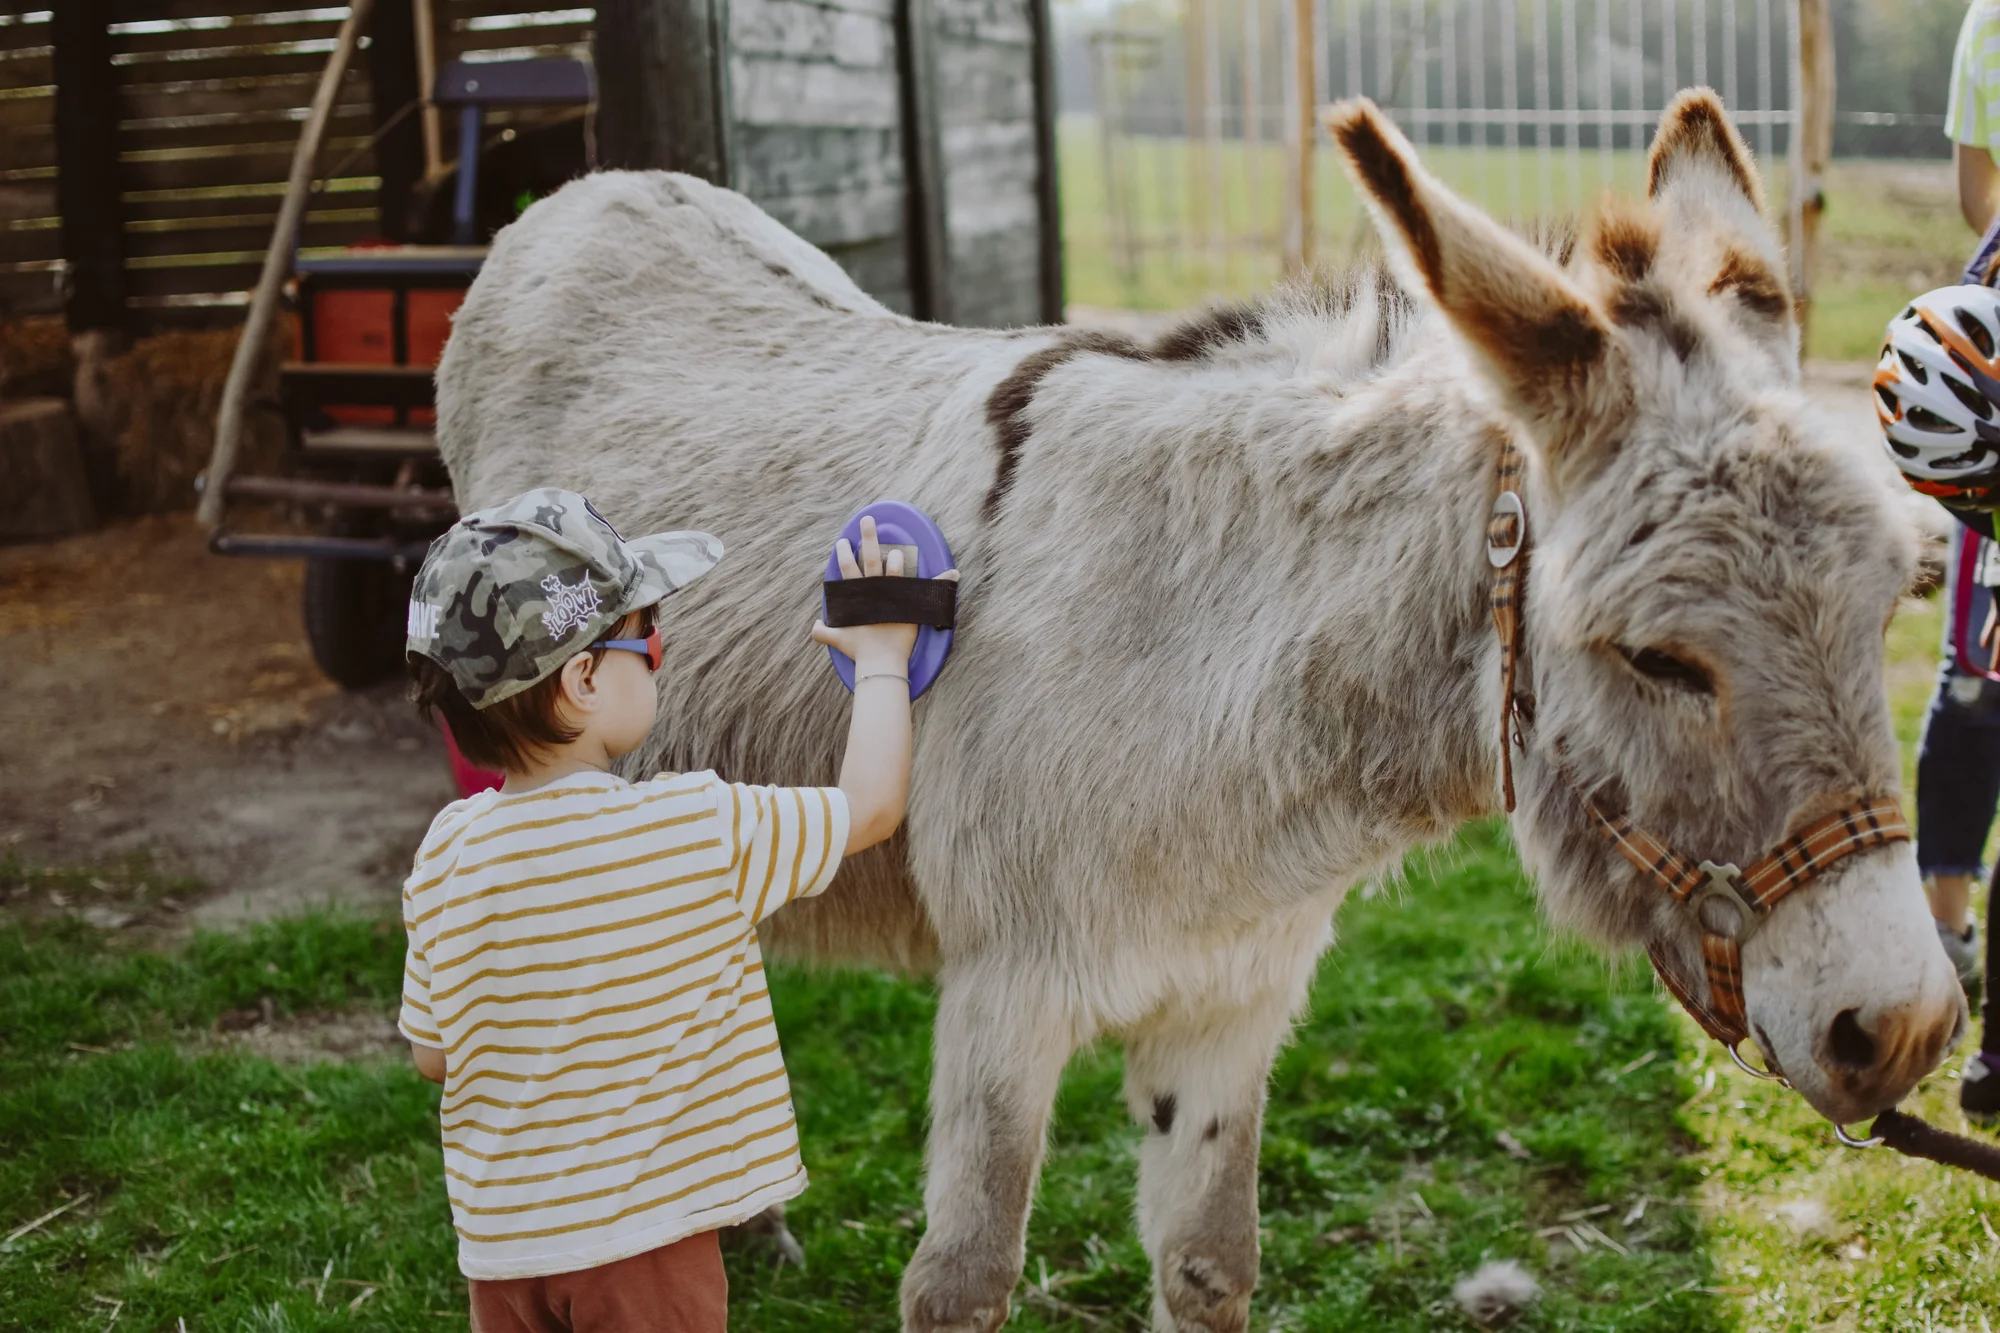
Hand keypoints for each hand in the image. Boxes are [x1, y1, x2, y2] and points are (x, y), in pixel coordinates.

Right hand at [810, 515, 958, 671]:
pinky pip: (927, 590)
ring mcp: (891, 597)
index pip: (848, 569)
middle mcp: (873, 592)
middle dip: (867, 537)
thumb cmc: (858, 650)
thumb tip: (813, 628)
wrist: (879, 660)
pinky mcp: (909, 605)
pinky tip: (953, 573)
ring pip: (892, 570)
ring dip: (896, 559)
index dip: (845, 554)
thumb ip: (823, 632)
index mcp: (856, 597)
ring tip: (898, 550)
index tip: (843, 541)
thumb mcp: (838, 639)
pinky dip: (941, 582)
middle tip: (868, 520)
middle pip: (869, 558)